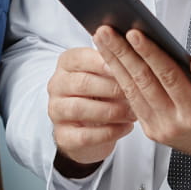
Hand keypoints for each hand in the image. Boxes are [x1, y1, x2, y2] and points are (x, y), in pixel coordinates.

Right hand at [47, 46, 135, 171]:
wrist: (89, 126)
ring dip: (111, 111)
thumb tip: (134, 54)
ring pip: (80, 109)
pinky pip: (84, 136)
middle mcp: (56, 85)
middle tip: (133, 92)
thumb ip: (114, 63)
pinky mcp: (62, 136)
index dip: (103, 62)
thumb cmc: (102, 91)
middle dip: (111, 88)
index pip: (81, 57)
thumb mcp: (106, 73)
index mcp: (67, 63)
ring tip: (133, 112)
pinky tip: (126, 127)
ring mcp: (56, 111)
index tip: (124, 65)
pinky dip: (109, 132)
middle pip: (81, 83)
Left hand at [94, 26, 190, 167]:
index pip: (166, 76)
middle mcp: (173, 125)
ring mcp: (160, 130)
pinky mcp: (153, 132)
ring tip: (102, 40)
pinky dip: (120, 79)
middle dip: (121, 53)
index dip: (149, 53)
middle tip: (105, 30)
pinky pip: (133, 102)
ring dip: (114, 64)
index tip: (134, 32)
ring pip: (131, 92)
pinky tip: (113, 61)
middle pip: (142, 82)